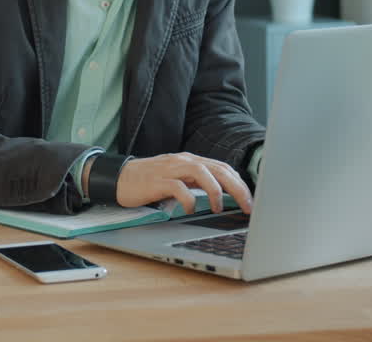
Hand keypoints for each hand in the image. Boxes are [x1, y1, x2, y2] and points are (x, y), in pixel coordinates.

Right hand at [114, 152, 252, 215]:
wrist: (120, 178)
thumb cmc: (151, 181)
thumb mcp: (179, 179)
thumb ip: (198, 183)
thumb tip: (224, 195)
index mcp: (192, 161)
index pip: (224, 168)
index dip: (241, 184)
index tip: (251, 201)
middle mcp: (184, 162)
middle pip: (218, 169)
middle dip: (237, 188)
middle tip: (247, 207)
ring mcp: (171, 169)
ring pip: (202, 173)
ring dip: (215, 191)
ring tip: (219, 208)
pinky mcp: (157, 181)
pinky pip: (178, 187)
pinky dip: (188, 199)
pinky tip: (190, 209)